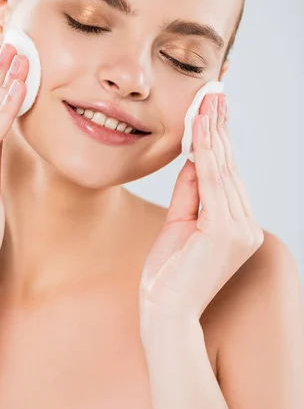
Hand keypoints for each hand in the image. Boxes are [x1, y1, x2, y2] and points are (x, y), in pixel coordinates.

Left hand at [139, 93, 263, 341]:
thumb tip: (195, 159)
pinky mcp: (227, 232)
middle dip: (218, 130)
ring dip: (213, 134)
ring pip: (223, 171)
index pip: (225, 176)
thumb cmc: (168, 274)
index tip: (212, 113)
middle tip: (214, 95)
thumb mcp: (178, 224)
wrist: (163, 313)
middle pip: (228, 169)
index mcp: (236, 226)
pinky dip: (207, 155)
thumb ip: (190, 193)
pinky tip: (201, 131)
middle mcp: (245, 226)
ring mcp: (240, 230)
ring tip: (207, 103)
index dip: (218, 142)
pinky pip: (214, 184)